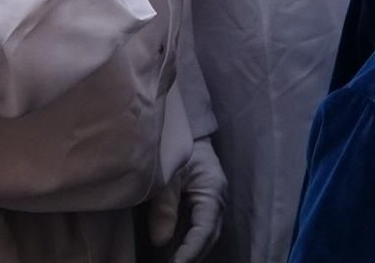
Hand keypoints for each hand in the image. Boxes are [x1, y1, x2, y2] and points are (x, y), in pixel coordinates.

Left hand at [148, 138, 226, 262]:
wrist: (180, 126)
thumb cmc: (176, 143)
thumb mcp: (168, 170)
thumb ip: (164, 203)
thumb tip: (160, 240)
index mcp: (212, 193)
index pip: (204, 230)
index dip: (190, 251)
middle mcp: (215, 202)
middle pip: (206, 237)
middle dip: (189, 256)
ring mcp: (207, 203)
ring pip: (200, 234)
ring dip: (185, 250)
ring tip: (167, 262)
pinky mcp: (195, 202)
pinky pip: (192, 227)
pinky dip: (182, 240)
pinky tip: (168, 250)